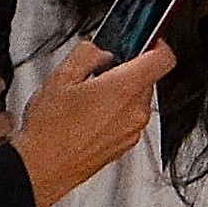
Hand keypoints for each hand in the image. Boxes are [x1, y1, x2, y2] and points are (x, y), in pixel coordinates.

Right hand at [13, 35, 177, 206]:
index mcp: (124, 90)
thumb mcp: (61, 76)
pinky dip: (117, 110)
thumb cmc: (50, 128)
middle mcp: (135, 112)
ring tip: (88, 94)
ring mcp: (133, 131)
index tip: (148, 40)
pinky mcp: (126, 144)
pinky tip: (90, 113)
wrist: (44, 166)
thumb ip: (87, 54)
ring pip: (138, 99)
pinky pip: (129, 118)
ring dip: (121, 91)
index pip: (162, 60)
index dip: (158, 45)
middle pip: (148, 79)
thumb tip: (101, 51)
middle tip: (99, 69)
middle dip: (128, 70)